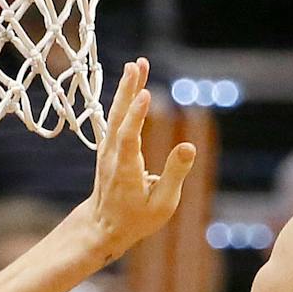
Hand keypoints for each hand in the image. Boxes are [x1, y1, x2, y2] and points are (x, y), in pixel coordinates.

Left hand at [60, 59, 197, 266]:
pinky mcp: (109, 148)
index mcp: (125, 169)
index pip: (129, 137)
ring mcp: (108, 150)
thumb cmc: (136, 218)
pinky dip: (123, 100)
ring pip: (116, 114)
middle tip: (139, 64)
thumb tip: (188, 147)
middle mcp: (112, 155)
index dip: (137, 115)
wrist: (104, 226)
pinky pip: (116, 118)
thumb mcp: (162, 205)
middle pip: (119, 117)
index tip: (146, 93)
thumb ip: (175, 174)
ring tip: (137, 65)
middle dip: (129, 89)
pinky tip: (130, 86)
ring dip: (126, 89)